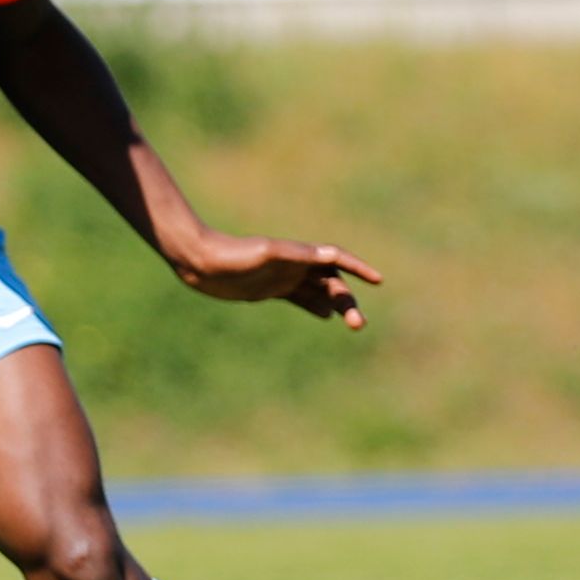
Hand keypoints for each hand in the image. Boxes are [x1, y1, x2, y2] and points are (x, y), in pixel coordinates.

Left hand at [177, 234, 379, 326]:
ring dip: (336, 305)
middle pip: (332, 282)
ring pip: (319, 292)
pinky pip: (300, 298)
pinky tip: (324, 316)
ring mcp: (283, 277)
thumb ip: (296, 255)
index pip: (336, 259)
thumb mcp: (266, 254)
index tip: (378, 281)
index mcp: (298, 255)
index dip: (358, 268)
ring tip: (353, 324)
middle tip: (358, 325)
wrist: (201, 261)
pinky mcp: (270, 289)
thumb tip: (330, 255)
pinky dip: (314, 306)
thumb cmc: (233, 254)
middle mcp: (295, 265)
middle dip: (348, 301)